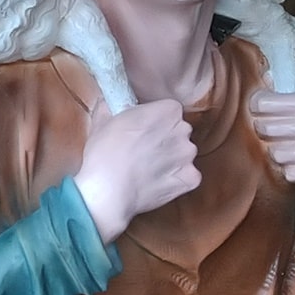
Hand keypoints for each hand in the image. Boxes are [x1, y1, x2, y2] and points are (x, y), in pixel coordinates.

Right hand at [73, 98, 201, 242]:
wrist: (107, 191)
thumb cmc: (103, 153)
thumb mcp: (103, 121)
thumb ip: (114, 107)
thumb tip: (110, 104)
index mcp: (167, 110)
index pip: (170, 110)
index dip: (157, 120)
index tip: (144, 128)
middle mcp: (183, 130)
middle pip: (179, 131)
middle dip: (166, 139)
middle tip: (144, 149)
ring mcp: (189, 156)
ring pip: (183, 154)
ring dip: (171, 160)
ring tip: (148, 170)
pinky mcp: (190, 180)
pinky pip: (187, 177)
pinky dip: (175, 180)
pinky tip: (155, 183)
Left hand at [248, 89, 294, 212]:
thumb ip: (292, 94)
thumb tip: (262, 80)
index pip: (264, 103)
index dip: (256, 105)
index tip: (258, 108)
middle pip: (264, 128)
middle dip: (264, 128)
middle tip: (271, 128)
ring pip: (274, 152)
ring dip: (277, 150)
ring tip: (288, 145)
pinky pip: (288, 171)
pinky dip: (291, 168)